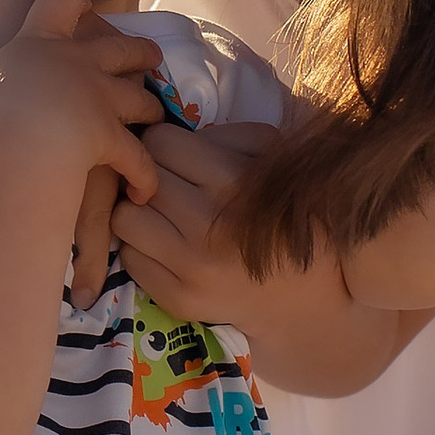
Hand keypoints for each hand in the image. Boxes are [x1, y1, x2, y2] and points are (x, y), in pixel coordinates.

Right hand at [0, 0, 167, 207]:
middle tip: (151, 58)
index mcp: (41, 43)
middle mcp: (80, 62)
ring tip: (156, 120)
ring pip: (140, 98)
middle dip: (140, 52)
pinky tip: (142, 191)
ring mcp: (103, 96)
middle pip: (123, 46)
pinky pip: (138, 157)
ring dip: (150, 110)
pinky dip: (144, 175)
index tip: (81, 3)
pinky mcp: (114, 134)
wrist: (18, 135)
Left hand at [111, 117, 283, 324]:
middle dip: (151, 180)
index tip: (177, 161)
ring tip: (165, 219)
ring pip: (124, 218)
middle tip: (171, 191)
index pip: (159, 143)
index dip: (165, 147)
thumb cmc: (287, 214)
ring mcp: (191, 267)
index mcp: (233, 180)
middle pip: (139, 180)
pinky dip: (143, 250)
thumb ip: (227, 135)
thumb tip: (171, 136)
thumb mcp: (274, 157)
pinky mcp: (180, 299)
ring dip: (140, 214)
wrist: (311, 291)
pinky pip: (129, 259)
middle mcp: (208, 224)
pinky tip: (170, 251)